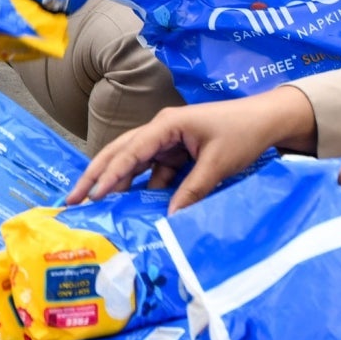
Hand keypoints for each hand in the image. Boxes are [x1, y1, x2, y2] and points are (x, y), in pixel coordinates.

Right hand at [69, 86, 316, 209]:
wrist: (267, 120)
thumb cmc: (242, 133)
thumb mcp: (218, 164)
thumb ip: (193, 190)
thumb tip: (170, 218)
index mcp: (166, 124)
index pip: (130, 151)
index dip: (110, 175)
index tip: (93, 195)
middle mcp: (160, 129)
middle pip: (120, 153)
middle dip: (96, 175)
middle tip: (73, 198)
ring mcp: (167, 140)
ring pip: (133, 162)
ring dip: (115, 182)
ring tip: (94, 203)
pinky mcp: (176, 151)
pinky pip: (153, 171)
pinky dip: (142, 186)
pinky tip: (132, 204)